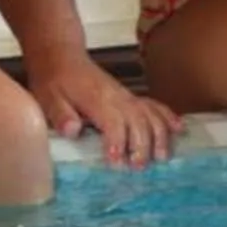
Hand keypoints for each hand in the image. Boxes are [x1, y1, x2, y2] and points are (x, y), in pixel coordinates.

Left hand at [28, 51, 178, 166]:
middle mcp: (117, 97)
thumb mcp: (48, 98)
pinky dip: (168, 116)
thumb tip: (73, 130)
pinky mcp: (130, 97)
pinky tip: (179, 129)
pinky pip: (154, 105)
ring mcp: (126, 96)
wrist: (61, 58)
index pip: (113, 122)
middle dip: (142, 145)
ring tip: (161, 158)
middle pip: (138, 121)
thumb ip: (60, 114)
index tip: (115, 162)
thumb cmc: (54, 81)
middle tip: (138, 168)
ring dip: (159, 135)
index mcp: (96, 99)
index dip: (117, 142)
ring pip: (151, 114)